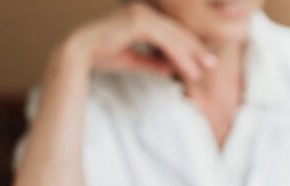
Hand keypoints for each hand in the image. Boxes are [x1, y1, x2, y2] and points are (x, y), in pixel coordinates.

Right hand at [59, 2, 214, 79]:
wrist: (77, 54)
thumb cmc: (101, 56)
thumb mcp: (133, 59)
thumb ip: (153, 62)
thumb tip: (171, 69)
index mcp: (141, 15)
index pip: (171, 30)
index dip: (188, 45)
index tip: (203, 60)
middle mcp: (142, 10)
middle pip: (176, 31)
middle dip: (196, 49)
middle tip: (212, 64)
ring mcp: (140, 13)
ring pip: (174, 37)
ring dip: (191, 56)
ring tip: (203, 71)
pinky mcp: (138, 22)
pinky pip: (167, 42)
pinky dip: (180, 57)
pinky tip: (190, 70)